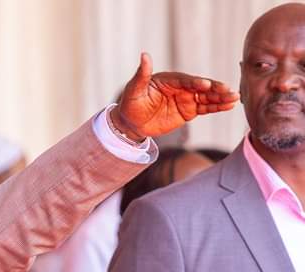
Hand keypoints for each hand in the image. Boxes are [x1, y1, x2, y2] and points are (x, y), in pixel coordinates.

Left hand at [112, 52, 238, 140]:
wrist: (131, 122)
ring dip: (221, 98)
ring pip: (207, 97)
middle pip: (201, 87)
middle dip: (215, 89)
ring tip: (234, 98)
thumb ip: (142, 74)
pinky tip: (229, 106)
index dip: (195, 83)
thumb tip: (144, 55)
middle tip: (228, 90)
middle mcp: (182, 87)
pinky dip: (217, 107)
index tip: (205, 85)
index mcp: (170, 80)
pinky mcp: (189, 110)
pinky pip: (206, 108)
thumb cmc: (131, 103)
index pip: (186, 80)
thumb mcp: (134, 90)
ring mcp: (187, 98)